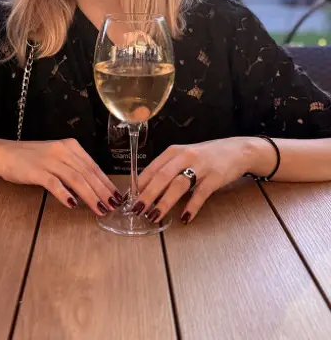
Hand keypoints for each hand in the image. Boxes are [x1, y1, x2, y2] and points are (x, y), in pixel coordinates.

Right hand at [0, 138, 122, 215]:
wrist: (5, 154)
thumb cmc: (33, 158)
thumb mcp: (57, 158)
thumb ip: (74, 168)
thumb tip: (93, 188)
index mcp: (71, 146)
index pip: (94, 166)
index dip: (106, 183)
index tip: (117, 196)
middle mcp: (63, 151)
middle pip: (88, 173)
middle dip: (103, 191)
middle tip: (114, 206)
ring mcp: (50, 160)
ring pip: (76, 179)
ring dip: (90, 195)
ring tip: (100, 208)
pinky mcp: (37, 170)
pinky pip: (54, 183)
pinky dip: (65, 194)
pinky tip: (72, 204)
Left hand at [135, 137, 262, 223]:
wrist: (237, 151)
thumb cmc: (206, 156)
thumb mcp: (184, 157)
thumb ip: (167, 169)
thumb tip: (146, 189)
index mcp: (174, 151)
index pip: (152, 168)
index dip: (140, 185)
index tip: (130, 199)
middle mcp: (185, 156)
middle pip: (162, 176)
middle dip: (148, 195)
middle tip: (138, 210)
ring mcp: (201, 166)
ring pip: (178, 185)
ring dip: (164, 202)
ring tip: (155, 216)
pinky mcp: (215, 177)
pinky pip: (201, 193)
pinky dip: (192, 206)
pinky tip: (185, 217)